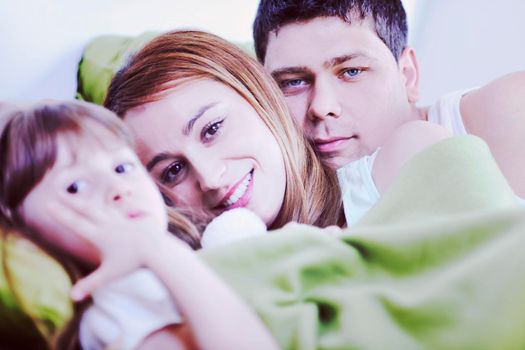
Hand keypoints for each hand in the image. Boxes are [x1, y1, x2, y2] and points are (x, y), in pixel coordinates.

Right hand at [45, 195, 168, 300]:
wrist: (157, 248)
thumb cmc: (133, 262)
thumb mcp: (110, 274)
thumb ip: (90, 284)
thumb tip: (72, 298)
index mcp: (99, 235)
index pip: (76, 224)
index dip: (61, 215)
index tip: (48, 205)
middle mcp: (108, 224)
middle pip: (87, 210)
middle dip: (71, 202)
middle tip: (59, 192)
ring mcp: (121, 219)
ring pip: (102, 207)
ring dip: (90, 201)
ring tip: (82, 195)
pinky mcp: (134, 217)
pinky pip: (123, 207)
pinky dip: (119, 200)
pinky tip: (120, 194)